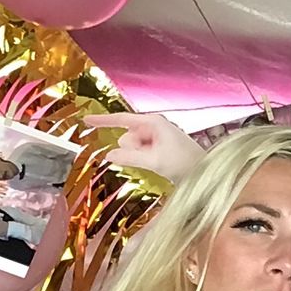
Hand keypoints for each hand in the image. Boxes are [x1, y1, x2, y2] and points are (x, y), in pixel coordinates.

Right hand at [84, 113, 205, 182]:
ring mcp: (156, 137)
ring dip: (139, 156)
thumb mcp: (154, 161)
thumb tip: (109, 155)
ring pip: (132, 146)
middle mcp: (153, 126)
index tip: (85, 119)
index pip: (121, 119)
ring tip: (159, 162)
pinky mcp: (158, 147)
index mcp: (153, 122)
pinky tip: (159, 164)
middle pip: (126, 137)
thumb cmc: (184, 163)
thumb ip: (130, 157)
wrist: (204, 171)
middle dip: (131, 149)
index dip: (102, 120)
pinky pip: (140, 152)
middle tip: (152, 158)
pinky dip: (143, 158)